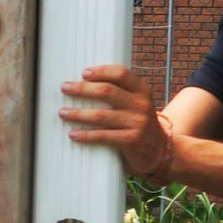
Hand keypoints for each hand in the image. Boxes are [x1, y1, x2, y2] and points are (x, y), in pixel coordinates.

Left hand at [59, 65, 171, 182]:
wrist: (159, 151)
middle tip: (65, 88)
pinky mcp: (132, 141)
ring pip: (101, 115)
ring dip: (78, 114)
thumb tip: (82, 82)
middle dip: (82, 89)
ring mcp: (138, 123)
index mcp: (141, 90)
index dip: (101, 71)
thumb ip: (119, 92)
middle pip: (107, 91)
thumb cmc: (137, 122)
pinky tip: (73, 134)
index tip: (83, 73)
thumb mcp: (135, 103)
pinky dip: (86, 135)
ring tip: (62, 112)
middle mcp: (141, 104)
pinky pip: (103, 136)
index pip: (121, 74)